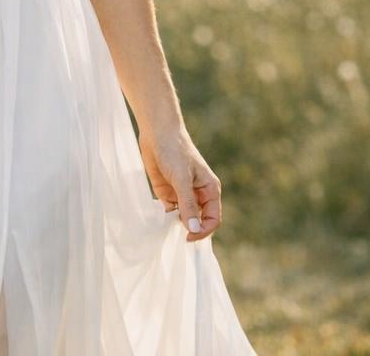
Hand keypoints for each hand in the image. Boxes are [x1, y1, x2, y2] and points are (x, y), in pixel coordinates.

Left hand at [138, 121, 223, 241]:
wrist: (157, 133)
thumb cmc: (174, 151)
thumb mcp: (182, 179)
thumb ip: (188, 204)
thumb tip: (193, 229)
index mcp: (210, 190)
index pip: (213, 219)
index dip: (203, 231)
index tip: (188, 237)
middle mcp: (198, 194)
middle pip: (199, 221)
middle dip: (190, 229)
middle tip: (177, 233)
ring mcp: (183, 194)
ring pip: (184, 218)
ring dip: (176, 224)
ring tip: (166, 222)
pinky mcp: (168, 192)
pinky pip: (169, 211)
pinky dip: (165, 217)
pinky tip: (158, 216)